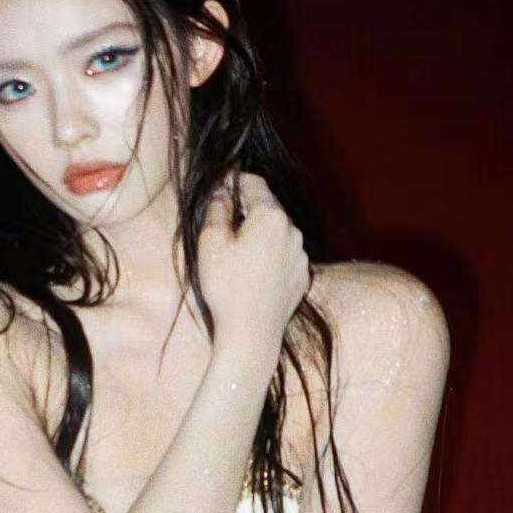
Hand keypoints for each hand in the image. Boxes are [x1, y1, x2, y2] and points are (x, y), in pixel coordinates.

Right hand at [198, 171, 310, 354]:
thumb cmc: (227, 287)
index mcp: (270, 216)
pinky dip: (269, 253)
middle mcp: (292, 230)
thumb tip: (222, 192)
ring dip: (259, 231)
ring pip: (277, 231)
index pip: (253, 183)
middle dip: (247, 205)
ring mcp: (300, 255)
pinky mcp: (301, 276)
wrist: (252, 334)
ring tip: (237, 246)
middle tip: (223, 213)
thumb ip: (216, 209)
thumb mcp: (211, 242)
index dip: (233, 179)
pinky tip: (252, 269)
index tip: (219, 183)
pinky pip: (284, 254)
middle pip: (268, 206)